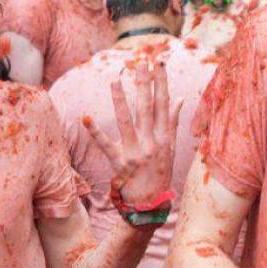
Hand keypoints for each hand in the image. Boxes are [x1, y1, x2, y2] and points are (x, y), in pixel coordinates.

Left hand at [84, 60, 181, 206]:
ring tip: (114, 80)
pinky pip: (106, 145)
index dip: (162, 82)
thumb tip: (180, 99)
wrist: (151, 205)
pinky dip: (95, 132)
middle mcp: (152, 142)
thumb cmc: (160, 174)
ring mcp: (136, 152)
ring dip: (120, 99)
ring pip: (127, 121)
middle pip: (147, 107)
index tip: (159, 63)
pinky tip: (86, 118)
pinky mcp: (120, 164)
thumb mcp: (171, 148)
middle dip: (144, 83)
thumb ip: (173, 122)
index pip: (163, 103)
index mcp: (164, 137)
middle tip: (141, 62)